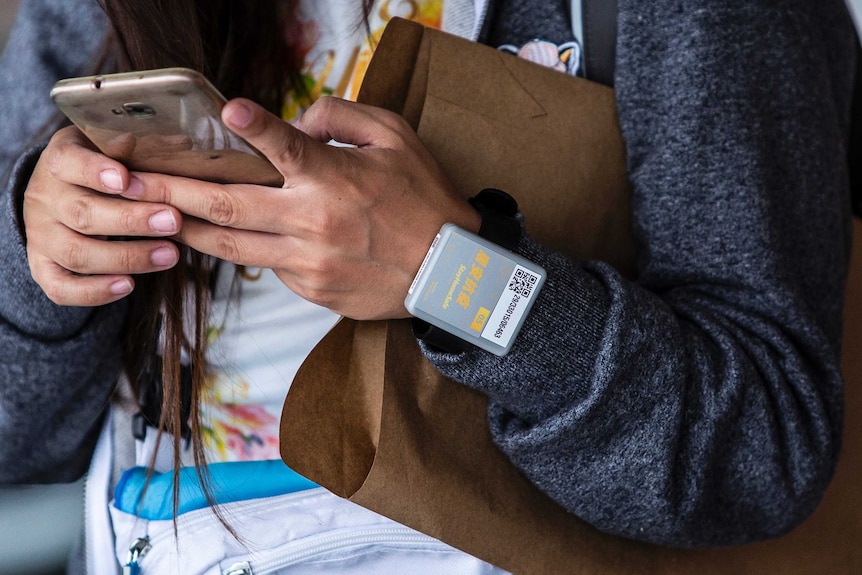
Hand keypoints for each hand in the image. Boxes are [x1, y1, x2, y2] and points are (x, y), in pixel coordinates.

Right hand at [23, 126, 181, 305]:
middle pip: (83, 214)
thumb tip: (184, 142)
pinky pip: (60, 287)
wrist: (64, 193)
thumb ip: (144, 147)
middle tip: (173, 221)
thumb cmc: (105, 167)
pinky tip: (129, 287)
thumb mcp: (116, 148)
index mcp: (61, 160)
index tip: (127, 179)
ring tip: (170, 256)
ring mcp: (42, 235)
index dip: (96, 172)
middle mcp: (45, 198)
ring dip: (126, 257)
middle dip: (132, 220)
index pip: (70, 163)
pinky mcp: (43, 266)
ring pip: (77, 253)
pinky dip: (93, 292)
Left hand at [126, 96, 478, 319]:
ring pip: (231, 246)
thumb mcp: (397, 141)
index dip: (253, 128)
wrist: (451, 275)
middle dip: (172, 191)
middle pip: (227, 207)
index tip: (226, 111)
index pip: (284, 147)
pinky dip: (248, 248)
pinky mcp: (312, 290)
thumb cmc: (426, 201)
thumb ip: (343, 118)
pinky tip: (232, 237)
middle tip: (134, 180)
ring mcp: (309, 262)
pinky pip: (269, 265)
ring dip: (187, 228)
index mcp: (336, 180)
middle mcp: (314, 222)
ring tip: (155, 213)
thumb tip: (297, 124)